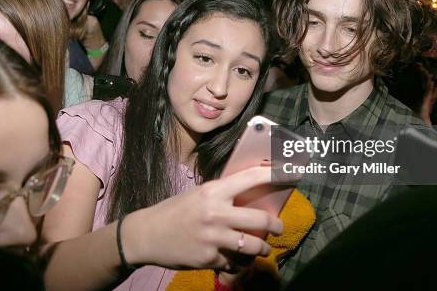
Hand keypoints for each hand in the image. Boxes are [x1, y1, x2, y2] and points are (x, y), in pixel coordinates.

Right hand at [123, 166, 282, 269]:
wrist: (147, 235)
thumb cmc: (174, 211)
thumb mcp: (198, 195)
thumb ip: (222, 195)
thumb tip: (250, 195)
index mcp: (213, 192)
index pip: (249, 179)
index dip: (272, 175)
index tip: (289, 174)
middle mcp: (215, 213)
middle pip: (260, 219)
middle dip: (276, 226)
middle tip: (279, 228)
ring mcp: (213, 238)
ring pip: (252, 245)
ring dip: (262, 248)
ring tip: (263, 248)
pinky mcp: (209, 258)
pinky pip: (234, 261)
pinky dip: (237, 261)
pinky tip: (234, 258)